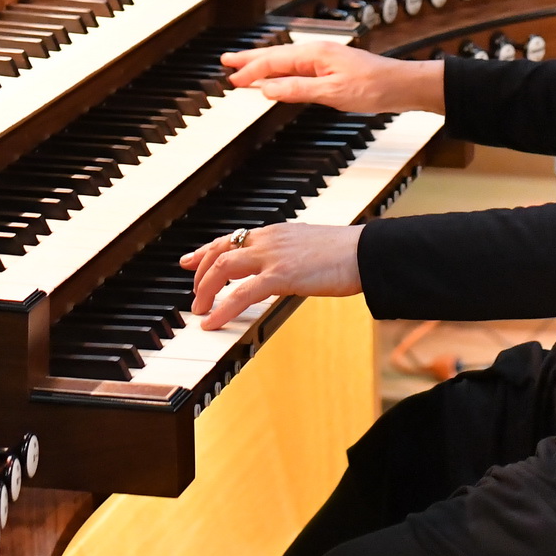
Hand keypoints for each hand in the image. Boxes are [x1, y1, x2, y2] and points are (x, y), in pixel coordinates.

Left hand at [181, 222, 363, 328]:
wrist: (367, 252)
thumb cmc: (348, 254)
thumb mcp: (311, 248)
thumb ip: (292, 256)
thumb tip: (287, 271)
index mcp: (275, 233)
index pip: (230, 238)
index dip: (205, 251)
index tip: (189, 261)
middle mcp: (268, 239)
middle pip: (219, 253)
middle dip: (200, 276)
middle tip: (195, 298)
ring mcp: (272, 256)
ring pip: (222, 269)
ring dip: (205, 292)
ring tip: (200, 311)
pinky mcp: (280, 275)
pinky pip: (240, 294)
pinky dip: (222, 309)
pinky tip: (213, 322)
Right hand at [221, 41, 439, 114]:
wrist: (404, 85)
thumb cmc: (374, 88)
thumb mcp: (332, 93)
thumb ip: (297, 90)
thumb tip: (266, 89)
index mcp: (314, 54)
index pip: (273, 62)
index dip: (250, 71)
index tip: (231, 79)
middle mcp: (317, 52)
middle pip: (275, 54)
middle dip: (250, 59)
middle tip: (226, 61)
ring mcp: (325, 59)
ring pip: (285, 60)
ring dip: (263, 64)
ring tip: (244, 66)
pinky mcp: (332, 68)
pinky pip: (297, 67)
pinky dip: (280, 70)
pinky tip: (278, 76)